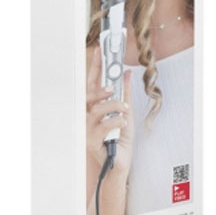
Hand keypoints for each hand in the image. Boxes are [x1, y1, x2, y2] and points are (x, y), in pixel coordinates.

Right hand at [86, 44, 133, 177]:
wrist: (120, 162)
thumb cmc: (120, 138)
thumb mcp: (126, 112)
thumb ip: (125, 93)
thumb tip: (127, 73)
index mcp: (95, 106)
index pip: (92, 83)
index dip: (95, 67)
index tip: (99, 52)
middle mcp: (88, 116)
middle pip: (87, 95)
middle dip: (100, 89)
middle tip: (112, 88)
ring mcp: (87, 128)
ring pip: (96, 110)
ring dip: (113, 107)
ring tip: (124, 109)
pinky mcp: (91, 141)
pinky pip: (102, 127)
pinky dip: (115, 122)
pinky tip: (122, 123)